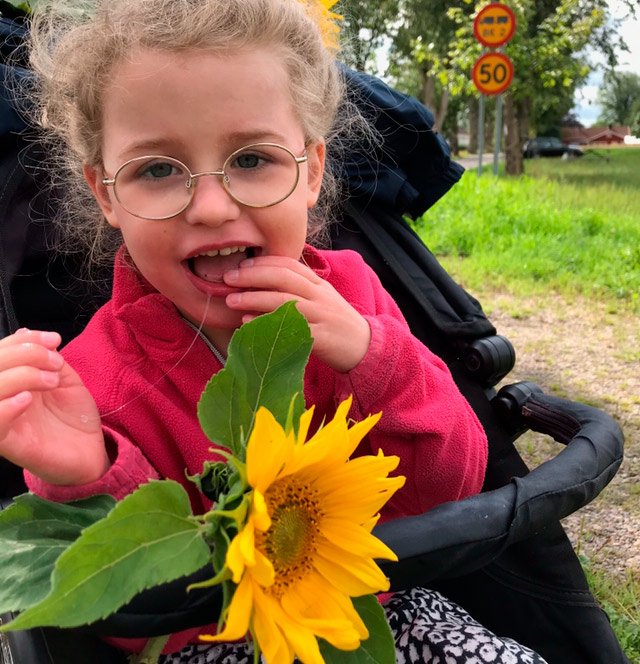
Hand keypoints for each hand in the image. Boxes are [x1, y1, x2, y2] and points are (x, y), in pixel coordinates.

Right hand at [0, 329, 108, 485]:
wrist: (92, 451)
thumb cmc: (74, 417)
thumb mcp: (63, 378)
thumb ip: (45, 356)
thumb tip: (25, 332)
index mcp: (12, 382)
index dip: (21, 341)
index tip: (53, 339)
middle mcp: (4, 399)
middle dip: (24, 353)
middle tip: (55, 361)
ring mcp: (5, 421)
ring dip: (20, 375)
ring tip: (50, 380)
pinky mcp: (11, 444)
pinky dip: (5, 407)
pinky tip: (27, 399)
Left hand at [224, 256, 370, 372]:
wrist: (364, 348)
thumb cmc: (336, 323)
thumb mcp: (322, 298)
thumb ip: (300, 288)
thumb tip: (264, 280)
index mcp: (319, 284)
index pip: (289, 264)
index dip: (264, 262)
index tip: (242, 264)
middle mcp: (319, 296)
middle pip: (283, 278)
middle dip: (252, 276)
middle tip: (229, 278)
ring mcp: (321, 316)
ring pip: (284, 301)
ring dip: (254, 298)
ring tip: (232, 300)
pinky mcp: (320, 338)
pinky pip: (290, 328)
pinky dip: (266, 323)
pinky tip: (248, 322)